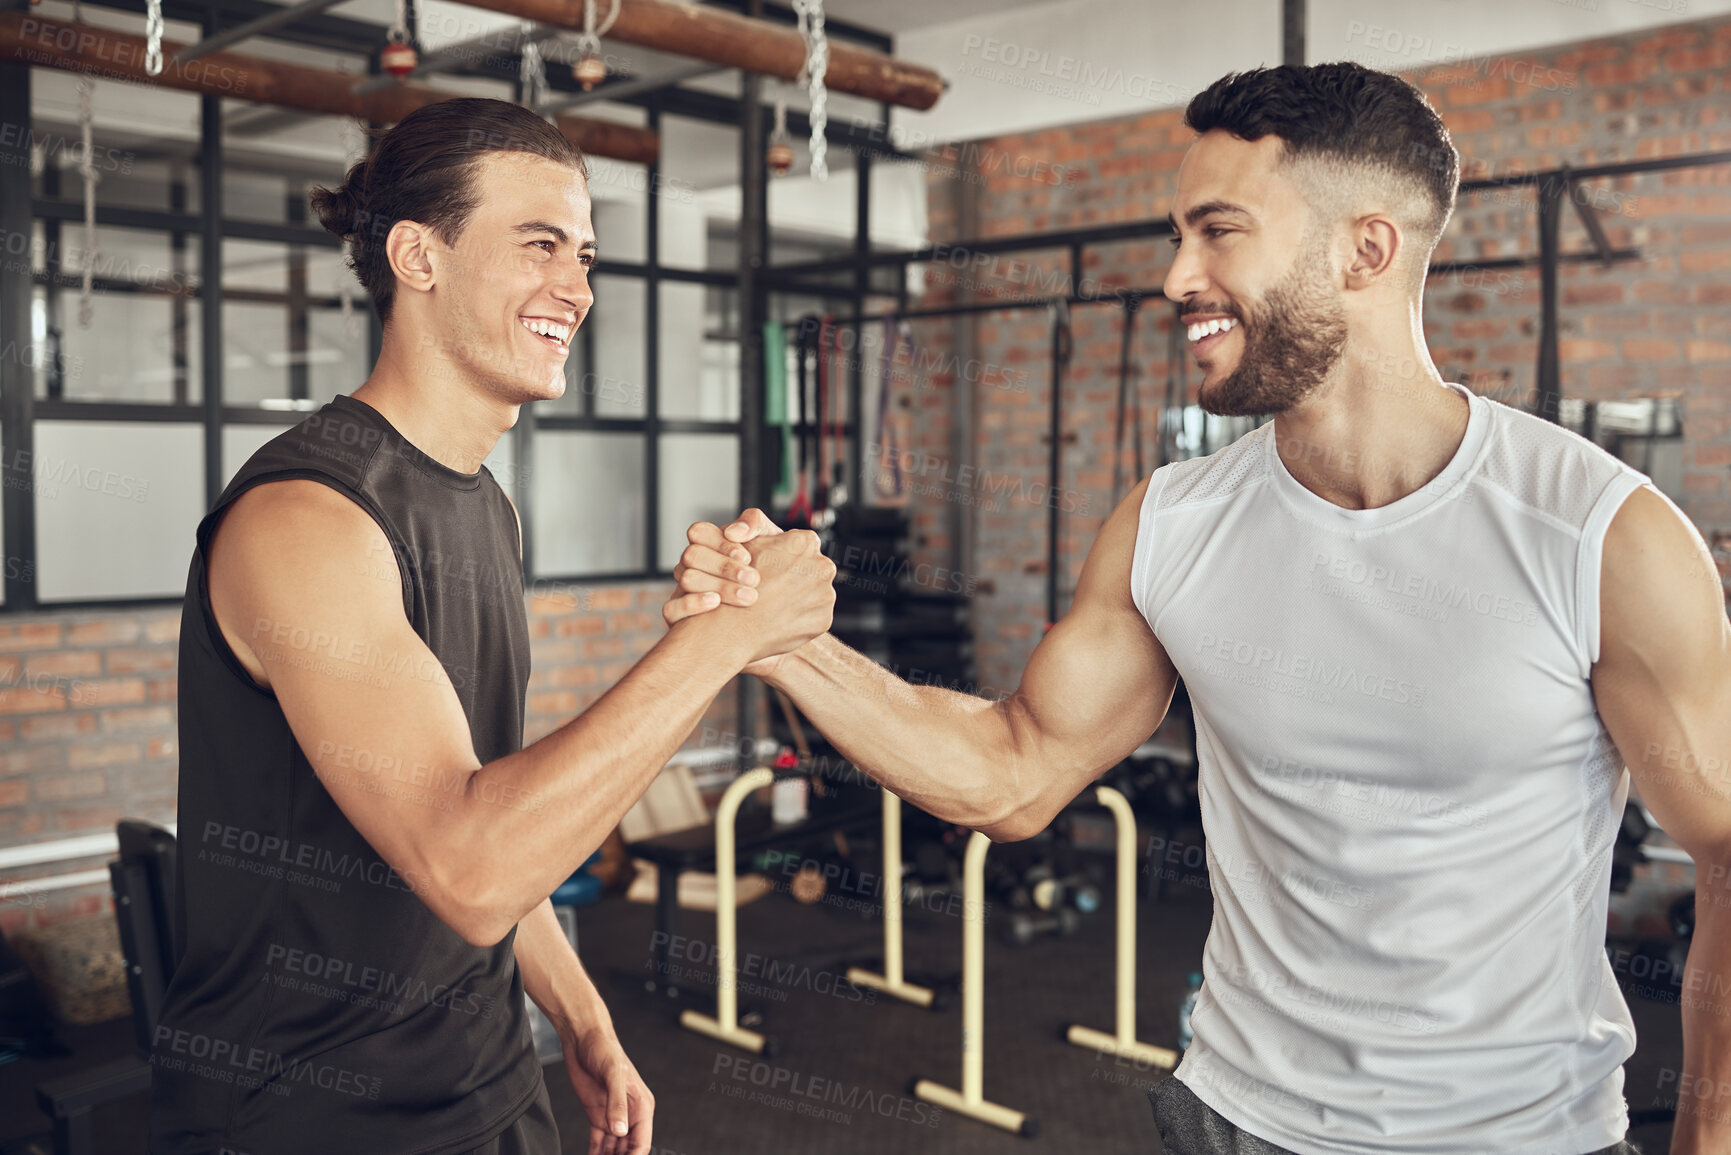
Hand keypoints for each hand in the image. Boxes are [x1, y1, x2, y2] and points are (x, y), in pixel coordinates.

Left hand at [563, 1028, 653, 1154]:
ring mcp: (612, 1116)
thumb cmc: (604, 1049)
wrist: (583, 1039)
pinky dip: (595, 1153)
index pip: (641, 1143)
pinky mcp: (597, 1115)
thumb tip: (621, 1131)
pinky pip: (599, 1142)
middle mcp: (629, 1114)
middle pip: (628, 1149)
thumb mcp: (613, 1075)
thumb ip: (617, 1104)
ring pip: (614, 1149)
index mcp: (641, 1106)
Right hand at [664, 507, 782, 624]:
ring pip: (687, 580)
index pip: (699, 532)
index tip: (746, 556)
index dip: (721, 543)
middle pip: (692, 555)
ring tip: (748, 596)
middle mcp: (692, 566)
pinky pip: (671, 609)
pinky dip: (692, 603)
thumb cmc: (770, 571)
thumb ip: (754, 523)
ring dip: (719, 586)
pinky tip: (716, 603)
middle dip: (724, 566)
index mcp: (708, 546)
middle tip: (753, 579)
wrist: (774, 609)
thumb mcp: (769, 541)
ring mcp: (682, 590)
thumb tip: (734, 531)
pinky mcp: (678, 617)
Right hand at [731, 528, 834, 676]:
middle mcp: (822, 566)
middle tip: (773, 587)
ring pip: (815, 592)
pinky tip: (781, 618)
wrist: (734, 628)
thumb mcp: (746, 542)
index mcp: (805, 542)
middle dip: (796, 576)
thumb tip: (774, 531)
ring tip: (775, 605)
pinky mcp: (824, 619)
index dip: (784, 556)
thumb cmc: (735, 584)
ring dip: (799, 597)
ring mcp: (826, 594)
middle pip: (812, 568)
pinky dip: (801, 618)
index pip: (801, 545)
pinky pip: (814, 616)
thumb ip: (760, 528)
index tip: (772, 567)